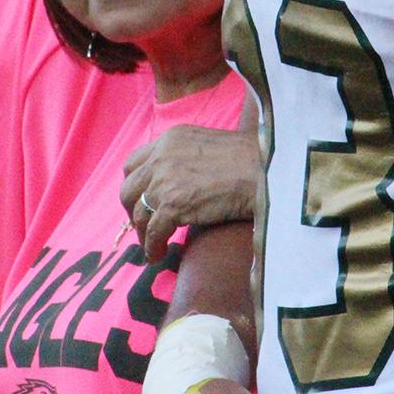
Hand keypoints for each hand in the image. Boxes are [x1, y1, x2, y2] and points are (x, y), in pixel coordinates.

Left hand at [121, 126, 259, 261]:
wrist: (265, 170)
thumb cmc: (249, 160)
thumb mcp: (208, 147)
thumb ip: (187, 158)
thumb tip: (180, 183)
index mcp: (170, 139)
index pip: (134, 163)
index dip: (136, 185)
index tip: (143, 200)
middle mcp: (161, 156)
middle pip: (128, 188)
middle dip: (132, 209)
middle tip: (143, 224)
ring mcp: (164, 180)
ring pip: (138, 212)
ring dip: (142, 233)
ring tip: (152, 245)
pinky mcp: (172, 204)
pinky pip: (152, 232)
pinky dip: (152, 247)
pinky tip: (159, 255)